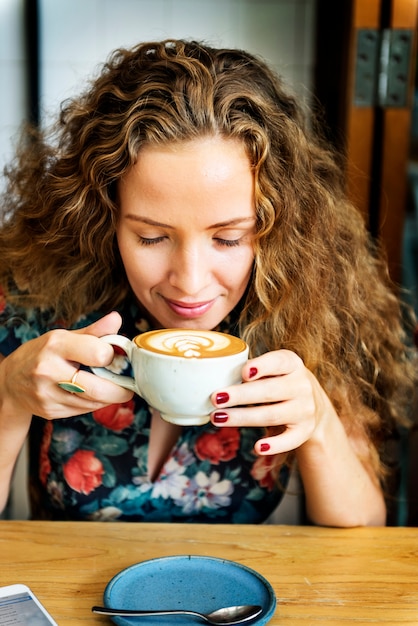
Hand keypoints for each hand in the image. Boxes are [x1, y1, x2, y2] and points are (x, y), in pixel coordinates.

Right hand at [0, 311, 132, 419]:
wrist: (11, 380)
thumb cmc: (44, 354)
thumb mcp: (65, 336)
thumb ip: (94, 332)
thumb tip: (116, 319)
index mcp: (56, 345)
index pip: (98, 353)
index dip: (112, 356)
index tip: (114, 357)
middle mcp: (48, 370)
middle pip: (98, 388)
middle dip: (120, 390)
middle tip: (129, 387)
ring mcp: (47, 394)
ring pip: (93, 403)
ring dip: (109, 398)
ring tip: (112, 388)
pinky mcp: (49, 411)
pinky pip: (83, 410)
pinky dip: (94, 404)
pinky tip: (93, 395)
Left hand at [210, 349, 335, 454]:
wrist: (314, 405)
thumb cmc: (281, 382)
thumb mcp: (274, 369)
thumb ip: (253, 371)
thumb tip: (216, 377)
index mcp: (292, 364)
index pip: (278, 362)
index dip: (261, 366)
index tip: (243, 373)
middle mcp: (302, 385)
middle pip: (269, 391)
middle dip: (240, 396)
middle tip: (215, 398)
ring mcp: (305, 409)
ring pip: (271, 415)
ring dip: (242, 418)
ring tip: (217, 418)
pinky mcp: (304, 431)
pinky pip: (289, 440)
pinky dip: (275, 445)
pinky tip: (257, 447)